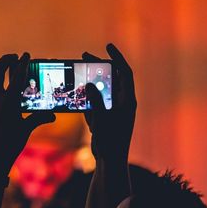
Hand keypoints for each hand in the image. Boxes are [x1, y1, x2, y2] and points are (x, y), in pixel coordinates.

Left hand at [0, 53, 54, 175]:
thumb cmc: (9, 147)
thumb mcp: (25, 131)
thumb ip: (38, 118)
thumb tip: (52, 115)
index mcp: (8, 101)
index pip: (17, 75)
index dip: (22, 63)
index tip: (26, 55)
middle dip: (6, 61)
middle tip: (13, 58)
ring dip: (0, 82)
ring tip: (10, 85)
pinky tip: (1, 107)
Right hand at [83, 43, 136, 161]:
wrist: (110, 161)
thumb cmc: (110, 141)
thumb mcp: (101, 119)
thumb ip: (95, 100)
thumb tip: (89, 84)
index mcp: (128, 100)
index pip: (125, 72)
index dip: (117, 57)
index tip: (107, 46)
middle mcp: (123, 102)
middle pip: (112, 77)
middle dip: (99, 67)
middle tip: (84, 56)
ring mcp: (114, 109)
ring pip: (102, 90)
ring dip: (91, 85)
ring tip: (79, 80)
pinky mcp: (106, 116)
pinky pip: (96, 103)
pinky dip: (88, 101)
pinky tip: (81, 104)